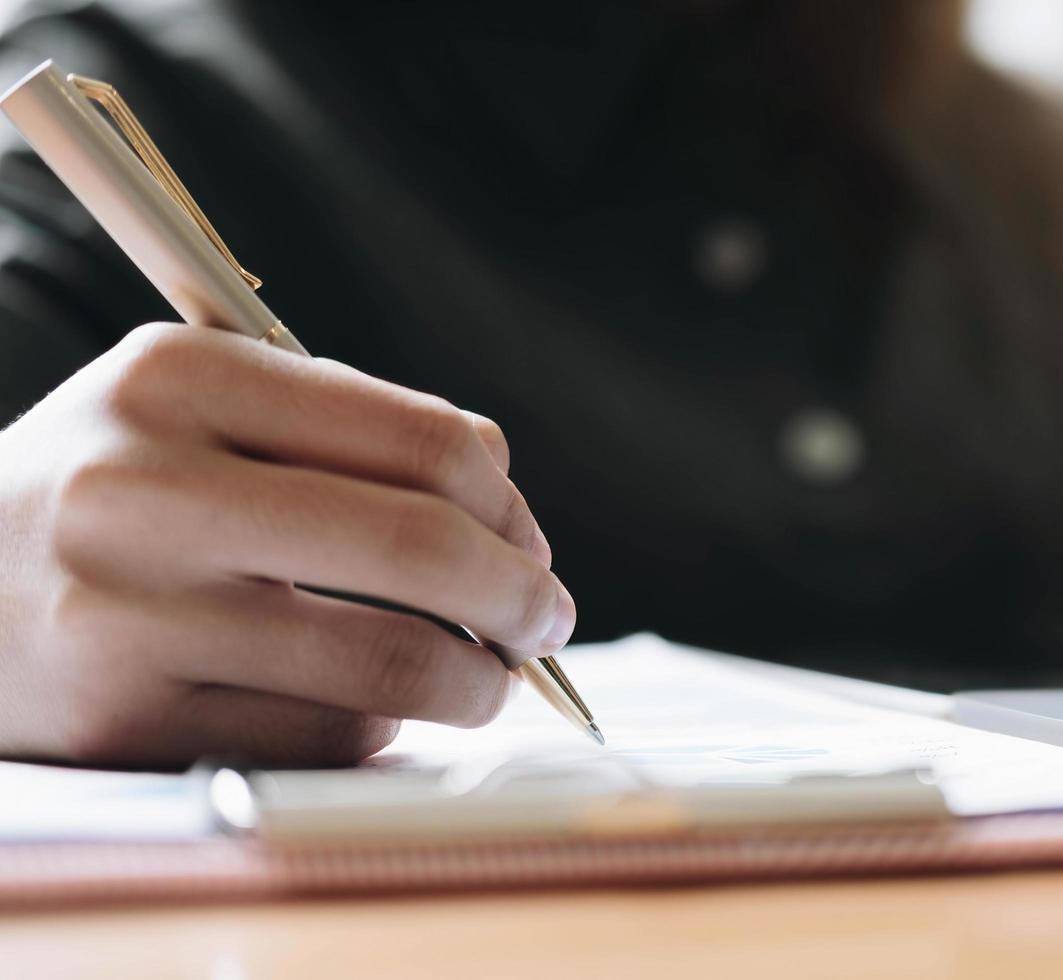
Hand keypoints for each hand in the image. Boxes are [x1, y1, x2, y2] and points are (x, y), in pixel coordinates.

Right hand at [0, 324, 573, 767]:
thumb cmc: (102, 495)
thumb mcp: (187, 408)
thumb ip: (341, 423)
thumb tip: (500, 482)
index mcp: (176, 376)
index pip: (421, 439)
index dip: (508, 503)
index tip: (528, 542)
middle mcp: (143, 485)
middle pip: (420, 544)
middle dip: (522, 594)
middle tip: (547, 620)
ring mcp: (127, 611)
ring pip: (391, 659)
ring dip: (477, 680)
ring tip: (488, 678)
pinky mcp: (124, 722)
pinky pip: (325, 736)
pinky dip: (380, 728)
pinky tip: (373, 709)